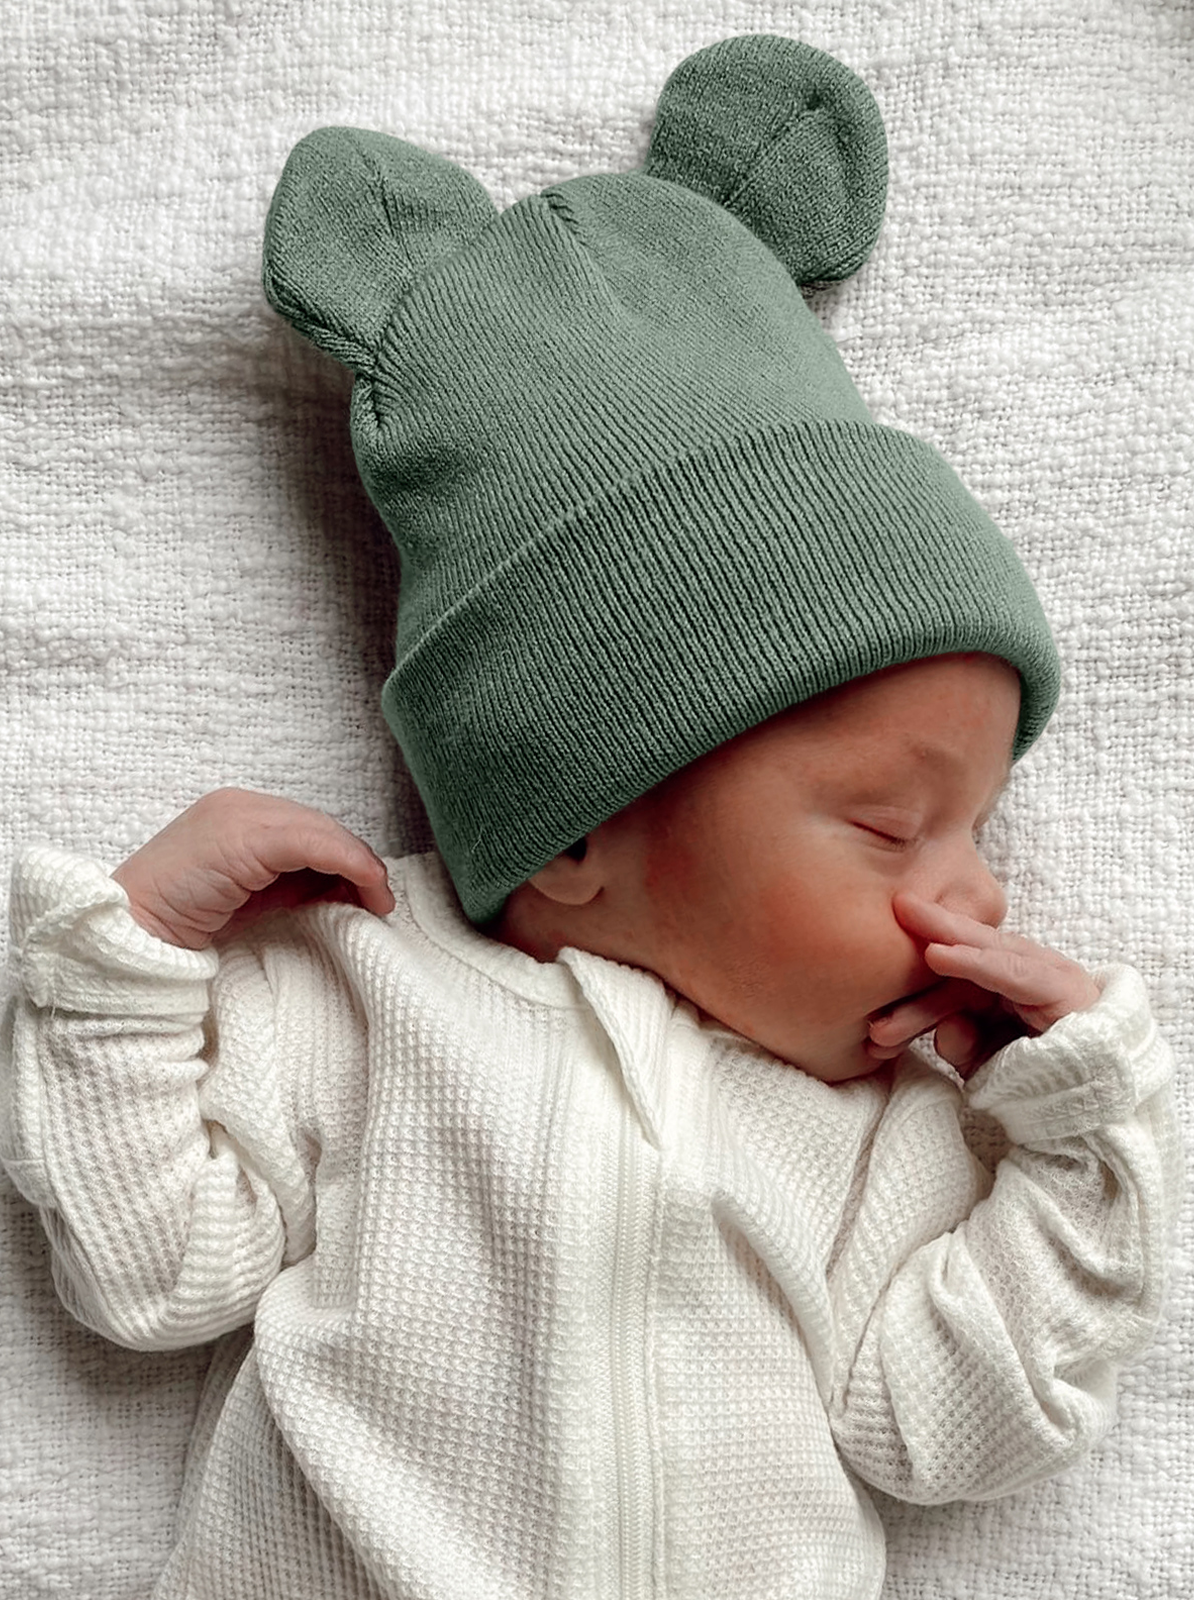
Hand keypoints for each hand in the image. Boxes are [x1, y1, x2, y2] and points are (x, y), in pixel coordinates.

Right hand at [112, 789, 395, 948]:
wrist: (130, 931)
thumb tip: (347, 887)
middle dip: (357, 862)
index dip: (346, 858)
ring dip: (359, 865)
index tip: (370, 892)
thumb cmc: (183, 921)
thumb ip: (291, 882)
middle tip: (380, 900)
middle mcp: (240, 804)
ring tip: (378, 902)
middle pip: (320, 826)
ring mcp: (239, 815)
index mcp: (238, 812)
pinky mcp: (243, 835)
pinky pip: (312, 842)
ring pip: (322, 831)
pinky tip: (366, 886)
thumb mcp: (250, 895)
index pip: (309, 827)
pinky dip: (347, 862)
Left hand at [866, 893, 1100, 1077]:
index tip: (878, 932)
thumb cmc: (1032, 1081)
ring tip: (909, 924)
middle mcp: (1023, 969)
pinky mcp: (1063, 988)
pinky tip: (940, 954)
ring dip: (946, 946)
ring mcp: (1046, 974)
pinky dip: (975, 962)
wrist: (1093, 1107)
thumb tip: (945, 1030)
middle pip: (969, 948)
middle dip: (928, 931)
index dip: (922, 944)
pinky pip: (1013, 970)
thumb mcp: (982, 1062)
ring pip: (986, 954)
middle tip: (886, 918)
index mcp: (1002, 980)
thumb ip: (959, 1043)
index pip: (958, 959)